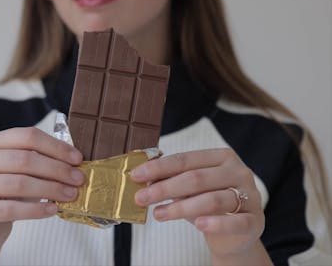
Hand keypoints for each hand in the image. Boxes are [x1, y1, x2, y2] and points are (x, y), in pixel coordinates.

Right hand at [0, 127, 83, 248]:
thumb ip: (41, 160)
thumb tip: (75, 161)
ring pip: (18, 184)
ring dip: (50, 189)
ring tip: (70, 195)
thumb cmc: (7, 193)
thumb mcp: (21, 171)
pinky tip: (53, 210)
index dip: (55, 146)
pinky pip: (10, 209)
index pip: (27, 136)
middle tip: (78, 179)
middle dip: (56, 169)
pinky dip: (36, 210)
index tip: (78, 159)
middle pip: (24, 159)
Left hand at [131, 148, 264, 259]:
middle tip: (141, 198)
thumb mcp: (189, 190)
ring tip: (158, 214)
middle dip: (164, 188)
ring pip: (212, 199)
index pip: (186, 159)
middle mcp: (238, 172)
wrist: (236, 234)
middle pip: (196, 178)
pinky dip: (215, 222)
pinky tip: (197, 225)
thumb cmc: (208, 205)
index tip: (136, 175)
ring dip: (180, 207)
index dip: (159, 167)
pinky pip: (235, 221)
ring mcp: (250, 195)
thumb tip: (142, 178)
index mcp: (222, 157)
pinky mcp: (255, 220)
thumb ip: (171, 180)